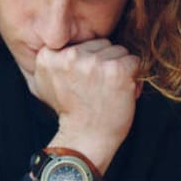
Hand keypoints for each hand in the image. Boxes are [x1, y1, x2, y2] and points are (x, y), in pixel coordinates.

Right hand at [29, 38, 139, 169]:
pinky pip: (134, 61)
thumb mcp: (46, 83)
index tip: (82, 81)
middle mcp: (70, 55)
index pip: (79, 42)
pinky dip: (133, 77)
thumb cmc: (71, 112)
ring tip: (108, 90)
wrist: (84, 139)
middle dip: (103, 62)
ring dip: (118, 69)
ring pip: (118, 50)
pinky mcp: (116, 70)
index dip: (85, 61)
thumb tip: (58, 41)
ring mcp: (93, 62)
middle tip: (97, 87)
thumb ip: (52, 61)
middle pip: (100, 43)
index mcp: (49, 55)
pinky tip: (121, 92)